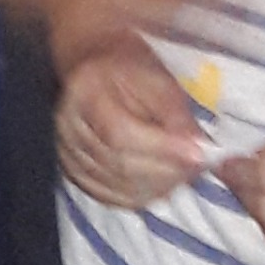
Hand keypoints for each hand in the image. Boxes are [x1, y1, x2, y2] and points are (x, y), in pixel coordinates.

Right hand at [55, 37, 208, 209]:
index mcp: (85, 92)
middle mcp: (67, 126)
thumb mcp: (158, 78)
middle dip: (166, 171)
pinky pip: (109, 197)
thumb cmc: (129, 68)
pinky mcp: (72, 172)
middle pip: (118, 165)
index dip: (162, 149)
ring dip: (157, 187)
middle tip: (198, 167)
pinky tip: (162, 185)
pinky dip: (140, 197)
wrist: (94, 67)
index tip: (199, 154)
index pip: (120, 133)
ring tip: (184, 174)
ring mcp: (66, 152)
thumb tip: (198, 150)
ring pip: (115, 186)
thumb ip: (176, 114)